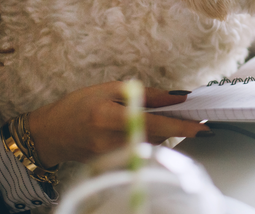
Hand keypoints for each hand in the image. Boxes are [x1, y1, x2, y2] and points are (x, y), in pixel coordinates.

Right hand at [27, 82, 209, 166]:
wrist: (52, 134)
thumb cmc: (79, 106)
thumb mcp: (109, 89)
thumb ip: (146, 95)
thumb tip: (177, 98)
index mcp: (108, 116)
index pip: (153, 122)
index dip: (180, 126)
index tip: (202, 128)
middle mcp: (111, 140)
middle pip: (157, 135)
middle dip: (177, 126)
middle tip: (192, 116)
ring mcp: (112, 156)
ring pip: (152, 144)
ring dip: (164, 131)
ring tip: (168, 119)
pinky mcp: (114, 164)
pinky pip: (142, 151)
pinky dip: (150, 139)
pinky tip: (147, 129)